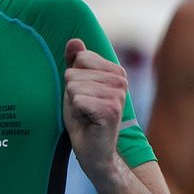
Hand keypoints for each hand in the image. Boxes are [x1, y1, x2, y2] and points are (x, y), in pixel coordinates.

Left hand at [63, 39, 127, 177]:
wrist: (95, 153)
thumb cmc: (84, 120)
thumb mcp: (76, 87)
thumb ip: (75, 63)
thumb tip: (74, 40)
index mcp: (116, 71)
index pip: (80, 58)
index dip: (73, 80)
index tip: (84, 97)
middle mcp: (121, 80)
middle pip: (74, 72)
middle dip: (72, 93)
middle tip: (84, 110)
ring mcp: (118, 94)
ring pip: (74, 86)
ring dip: (74, 104)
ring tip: (86, 116)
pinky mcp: (111, 109)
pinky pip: (77, 99)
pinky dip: (76, 113)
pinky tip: (88, 122)